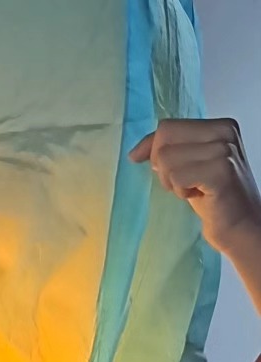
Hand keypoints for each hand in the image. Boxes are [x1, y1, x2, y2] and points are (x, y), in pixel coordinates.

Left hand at [130, 118, 260, 255]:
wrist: (240, 222)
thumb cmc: (212, 195)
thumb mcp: (189, 165)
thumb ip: (169, 151)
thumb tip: (135, 153)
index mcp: (219, 126)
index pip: (168, 127)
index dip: (152, 148)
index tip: (152, 167)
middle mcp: (224, 132)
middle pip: (164, 141)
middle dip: (162, 166)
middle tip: (182, 182)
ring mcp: (224, 150)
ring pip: (166, 159)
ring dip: (172, 182)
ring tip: (193, 189)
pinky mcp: (220, 171)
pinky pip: (176, 176)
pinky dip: (180, 191)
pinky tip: (197, 195)